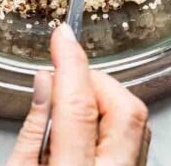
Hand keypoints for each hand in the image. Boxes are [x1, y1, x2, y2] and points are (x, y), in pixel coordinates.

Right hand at [7, 24, 149, 165]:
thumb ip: (32, 129)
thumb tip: (45, 80)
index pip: (78, 107)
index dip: (70, 63)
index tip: (62, 35)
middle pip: (125, 108)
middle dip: (95, 81)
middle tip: (64, 81)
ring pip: (137, 119)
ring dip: (106, 98)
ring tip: (71, 108)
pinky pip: (137, 136)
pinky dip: (115, 117)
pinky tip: (90, 124)